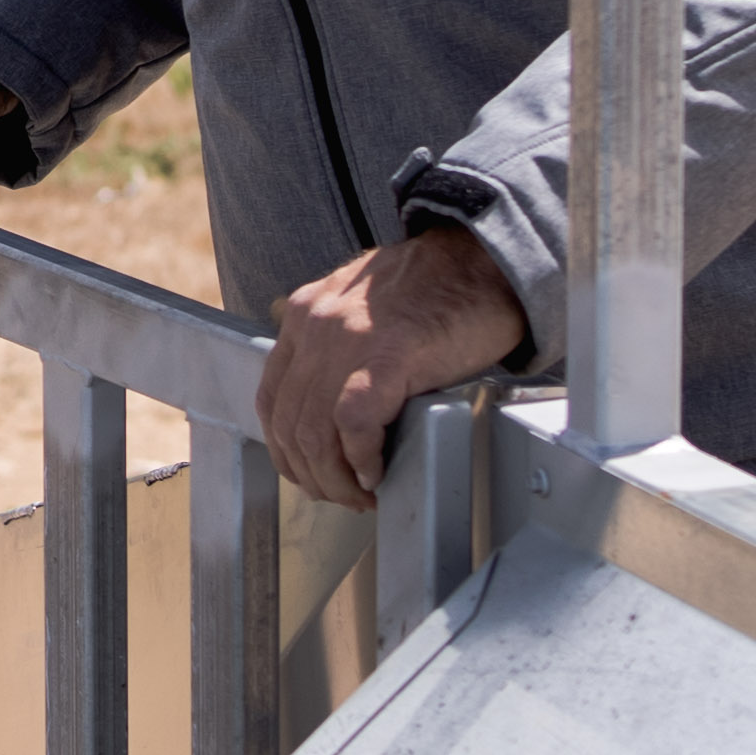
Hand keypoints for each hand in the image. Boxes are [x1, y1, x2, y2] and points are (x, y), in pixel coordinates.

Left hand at [256, 224, 526, 505]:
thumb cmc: (437, 290)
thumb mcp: (362, 308)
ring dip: (337, 478)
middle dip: (313, 475)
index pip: (271, 399)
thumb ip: (336, 348)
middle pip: (290, 424)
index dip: (288, 450)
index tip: (312, 474)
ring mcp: (348, 338)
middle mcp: (315, 324)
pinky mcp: (388, 355)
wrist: (483, 259)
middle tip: (342, 495)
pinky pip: (354, 423)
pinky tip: (377, 471)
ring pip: (315, 433)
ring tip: (362, 493)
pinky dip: (362, 459)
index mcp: (305, 313)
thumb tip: (330, 414)